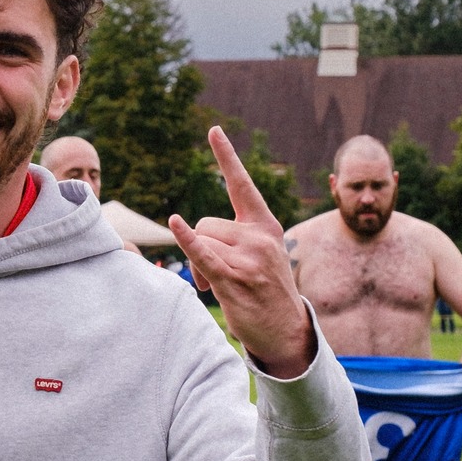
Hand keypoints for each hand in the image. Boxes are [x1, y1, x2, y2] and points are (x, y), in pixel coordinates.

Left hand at [169, 127, 314, 377]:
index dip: (226, 157)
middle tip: (216, 275)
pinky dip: (187, 241)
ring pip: (201, 242)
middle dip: (202, 246)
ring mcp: (248, 256)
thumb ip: (231, 239)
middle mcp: (259, 236)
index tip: (213, 130)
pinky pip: (203, 254)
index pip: (242, 185)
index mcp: (266, 224)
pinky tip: (175, 224)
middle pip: (206, 223)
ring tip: (217, 286)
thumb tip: (192, 238)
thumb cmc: (265, 291)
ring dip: (198, 265)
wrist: (287, 330)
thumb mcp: (258, 256)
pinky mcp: (234, 278)